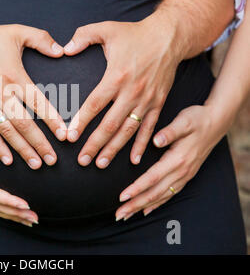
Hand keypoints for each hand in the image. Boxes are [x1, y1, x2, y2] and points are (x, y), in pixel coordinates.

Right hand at [0, 21, 66, 168]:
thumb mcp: (18, 31)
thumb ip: (42, 39)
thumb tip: (62, 51)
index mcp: (14, 76)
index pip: (38, 102)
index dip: (52, 120)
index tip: (65, 135)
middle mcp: (0, 93)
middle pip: (23, 123)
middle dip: (39, 144)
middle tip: (53, 161)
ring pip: (6, 131)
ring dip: (22, 149)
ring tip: (36, 164)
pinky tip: (7, 160)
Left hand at [64, 13, 183, 167]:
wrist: (169, 36)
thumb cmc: (135, 34)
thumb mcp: (106, 28)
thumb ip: (82, 37)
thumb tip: (64, 49)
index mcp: (116, 76)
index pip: (94, 104)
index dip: (81, 122)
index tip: (70, 137)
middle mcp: (131, 92)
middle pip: (110, 124)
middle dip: (94, 145)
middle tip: (82, 161)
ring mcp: (146, 100)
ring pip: (128, 131)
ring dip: (114, 149)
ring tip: (100, 164)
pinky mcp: (158, 103)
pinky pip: (149, 129)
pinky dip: (141, 145)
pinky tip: (133, 160)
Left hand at [115, 104, 230, 220]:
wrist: (216, 122)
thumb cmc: (197, 119)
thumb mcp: (184, 121)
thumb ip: (170, 132)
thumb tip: (156, 140)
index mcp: (177, 159)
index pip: (153, 178)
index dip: (136, 188)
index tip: (122, 197)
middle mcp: (181, 172)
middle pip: (154, 193)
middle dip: (135, 205)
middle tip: (118, 215)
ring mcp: (184, 176)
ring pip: (161, 197)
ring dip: (142, 207)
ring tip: (126, 215)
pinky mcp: (185, 176)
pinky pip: (169, 195)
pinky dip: (157, 204)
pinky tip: (146, 210)